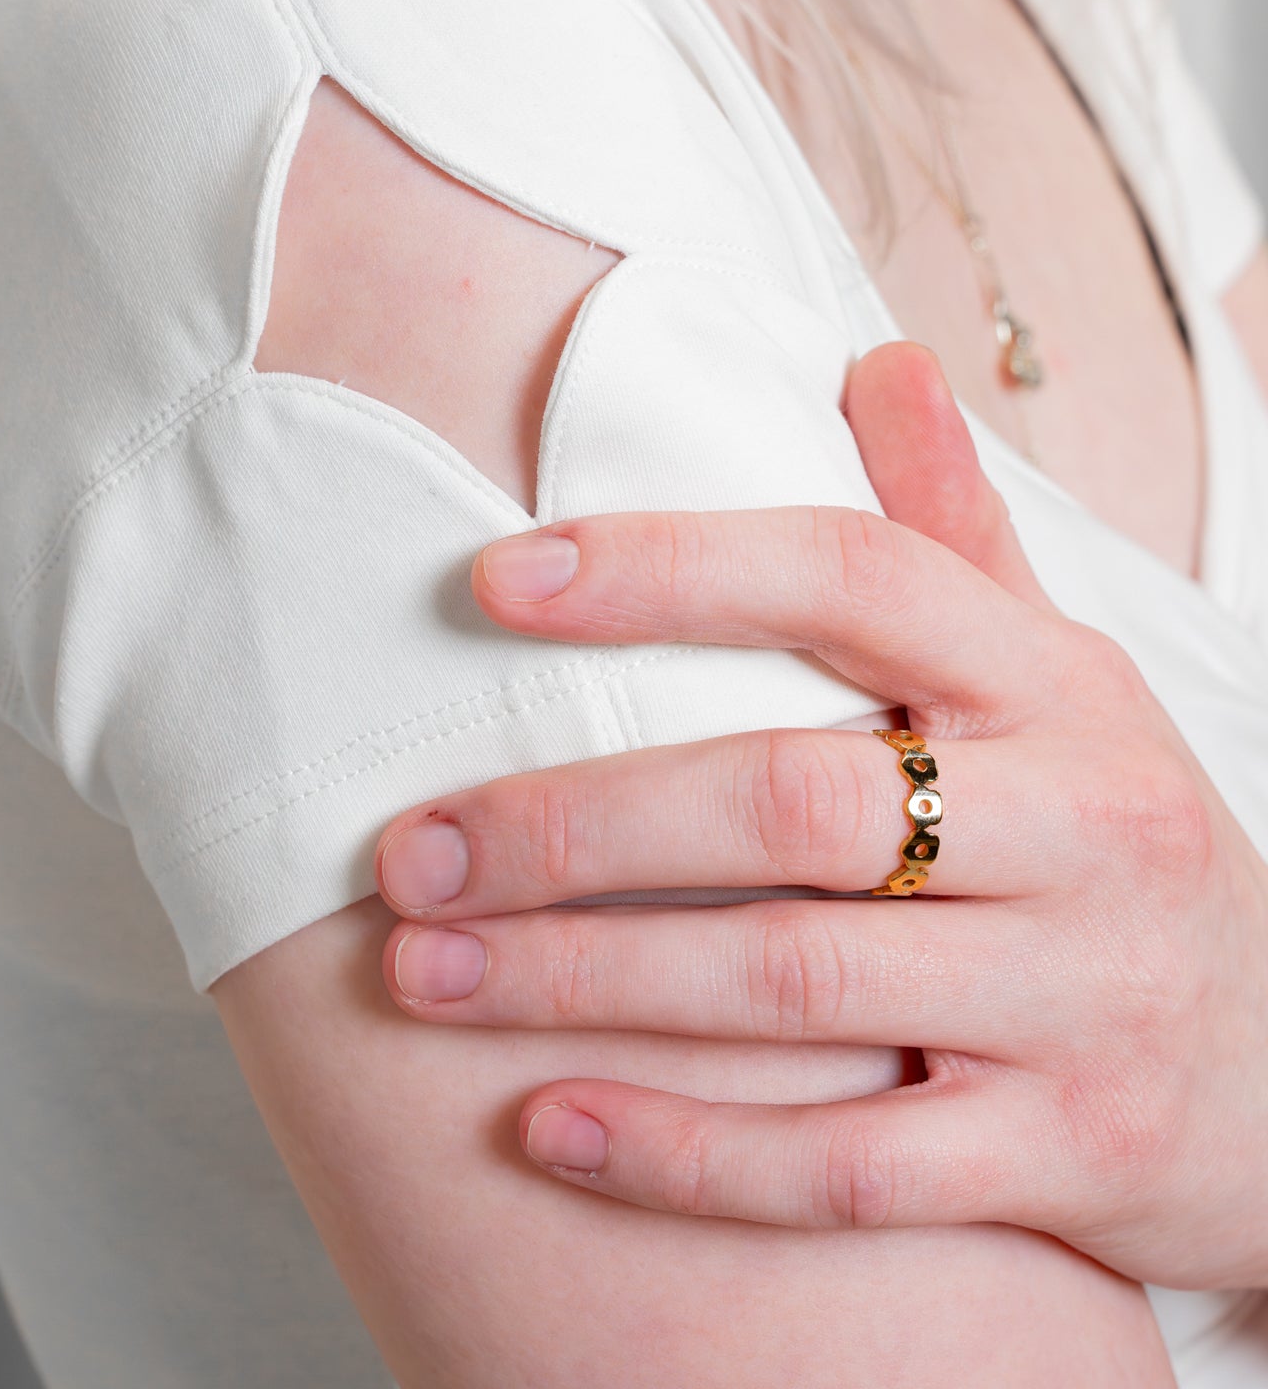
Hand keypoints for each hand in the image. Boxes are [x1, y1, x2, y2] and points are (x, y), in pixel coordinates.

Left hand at [371, 344, 1267, 1291]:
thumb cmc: (1116, 843)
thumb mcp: (1064, 675)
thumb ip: (953, 530)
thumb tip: (880, 355)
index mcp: (1057, 682)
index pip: (854, 577)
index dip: (669, 568)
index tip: (497, 580)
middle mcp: (1078, 826)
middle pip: (789, 798)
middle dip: (575, 823)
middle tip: (408, 847)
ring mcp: (1078, 1000)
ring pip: (794, 982)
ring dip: (583, 977)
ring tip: (423, 970)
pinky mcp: (1066, 1156)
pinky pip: (845, 1168)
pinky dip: (683, 1152)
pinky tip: (543, 1126)